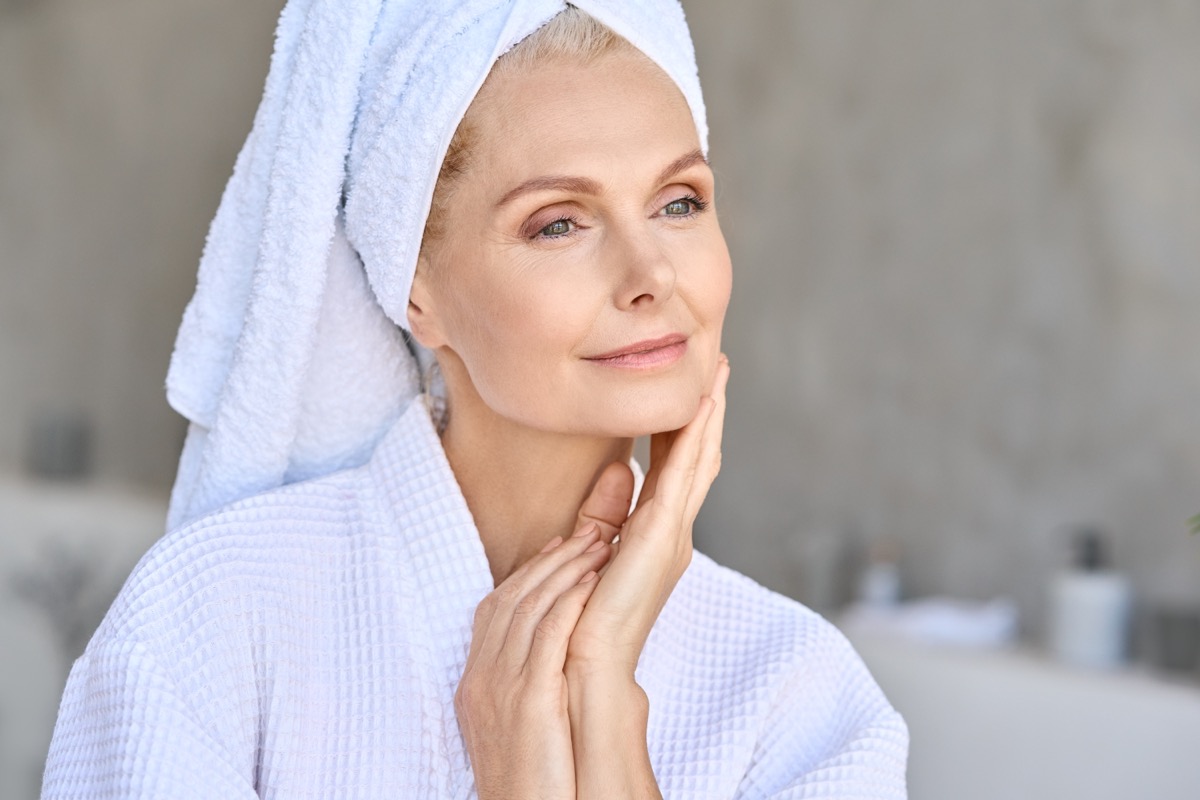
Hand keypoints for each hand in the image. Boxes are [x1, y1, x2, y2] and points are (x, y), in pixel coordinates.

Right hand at [455, 525, 612, 799]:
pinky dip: (568, 603)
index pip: (496, 610)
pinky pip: (547, 636)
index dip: (527, 574)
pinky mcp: (530, 702)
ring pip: (529, 608)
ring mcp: (500, 689)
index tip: (556, 549)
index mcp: (475, 684)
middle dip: (551, 561)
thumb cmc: (529, 786)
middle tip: (587, 533)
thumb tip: (550, 665)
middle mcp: (481, 680)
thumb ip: (527, 689)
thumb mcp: (517, 729)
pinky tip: (591, 582)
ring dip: (566, 571)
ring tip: (599, 545)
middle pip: (511, 598)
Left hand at [567, 353, 729, 675]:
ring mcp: (672, 533)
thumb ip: (603, 512)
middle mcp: (672, 532)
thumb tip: (616, 469)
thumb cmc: (581, 617)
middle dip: (706, 411)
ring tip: (716, 372)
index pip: (672, 469)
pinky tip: (701, 406)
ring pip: (697, 459)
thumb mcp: (591, 551)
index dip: (682, 427)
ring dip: (707, 413)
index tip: (687, 389)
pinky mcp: (662, 535)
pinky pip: (683, 475)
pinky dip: (694, 438)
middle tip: (715, 365)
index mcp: (654, 537)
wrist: (584, 664)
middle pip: (696, 458)